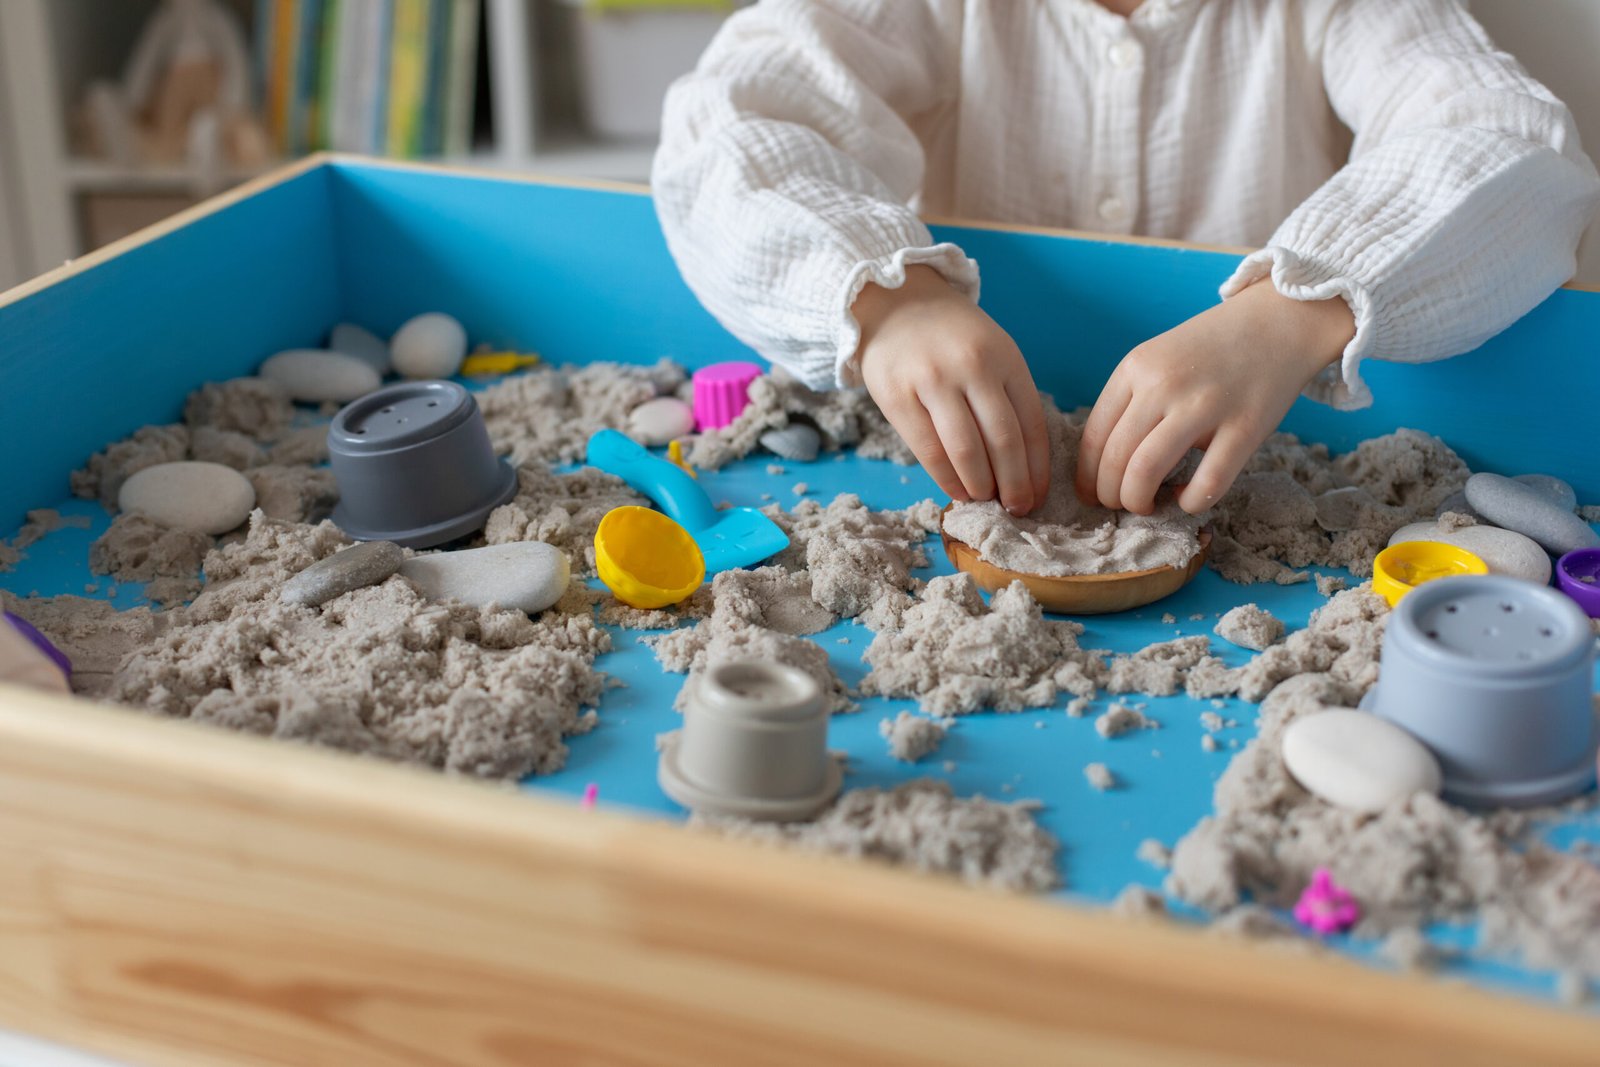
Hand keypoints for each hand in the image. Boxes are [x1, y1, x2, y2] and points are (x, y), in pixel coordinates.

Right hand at [854, 266, 1049, 514]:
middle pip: (1003, 441)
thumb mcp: (992, 352)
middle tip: (1016, 508)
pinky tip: (956, 491)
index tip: (1037, 496)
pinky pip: (928, 450)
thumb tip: (1022, 467)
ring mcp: (933, 380)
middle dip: (1014, 485)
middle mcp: (972, 367)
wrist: (895, 303)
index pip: (1031, 424)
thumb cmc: (952, 338)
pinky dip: (946, 479)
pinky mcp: (898, 396)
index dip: (1036, 468)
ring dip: (980, 486)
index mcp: (1005, 358)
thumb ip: (1007, 398)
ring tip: (985, 500)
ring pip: (966, 450)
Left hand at [1076, 279, 1354, 515]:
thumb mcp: (1158, 359)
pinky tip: (1189, 499)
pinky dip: (1189, 504)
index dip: (1087, 477)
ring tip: (1147, 505)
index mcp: (1135, 368)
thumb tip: (1104, 465)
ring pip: (1145, 473)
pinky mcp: (1246, 427)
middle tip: (1120, 505)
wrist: (1279, 320)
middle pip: (1114, 459)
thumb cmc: (1212, 349)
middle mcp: (1163, 384)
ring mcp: (1205, 405)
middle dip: (1109, 496)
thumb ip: (1131, 402)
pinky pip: (1206, 484)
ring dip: (1138, 502)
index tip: (1090, 495)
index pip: (1094, 437)